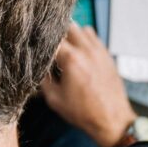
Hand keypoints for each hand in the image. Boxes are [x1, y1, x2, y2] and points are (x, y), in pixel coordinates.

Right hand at [41, 23, 135, 146]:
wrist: (112, 120)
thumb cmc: (83, 112)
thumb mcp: (54, 99)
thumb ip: (43, 79)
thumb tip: (39, 67)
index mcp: (71, 59)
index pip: (51, 38)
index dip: (41, 42)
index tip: (36, 46)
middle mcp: (86, 50)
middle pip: (67, 26)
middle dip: (57, 35)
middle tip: (51, 48)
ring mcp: (99, 50)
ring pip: (81, 28)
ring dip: (72, 35)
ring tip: (66, 49)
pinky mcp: (107, 54)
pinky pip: (94, 37)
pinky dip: (85, 40)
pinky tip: (80, 53)